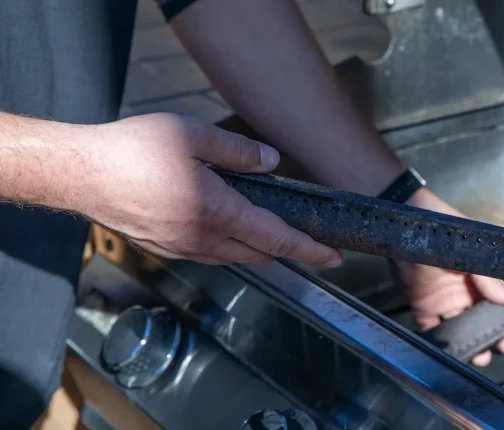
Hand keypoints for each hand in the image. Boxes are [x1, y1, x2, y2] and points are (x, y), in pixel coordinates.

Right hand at [72, 113, 341, 266]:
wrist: (79, 172)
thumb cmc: (133, 150)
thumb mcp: (193, 136)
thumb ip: (239, 152)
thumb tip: (272, 162)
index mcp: (217, 211)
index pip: (277, 238)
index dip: (310, 250)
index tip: (334, 258)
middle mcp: (202, 237)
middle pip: (260, 254)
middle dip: (289, 251)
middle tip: (311, 245)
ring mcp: (181, 247)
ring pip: (234, 257)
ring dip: (258, 249)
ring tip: (272, 233)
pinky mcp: (164, 248)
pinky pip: (209, 254)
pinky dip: (230, 247)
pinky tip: (228, 228)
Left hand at [393, 189, 503, 365]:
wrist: (405, 224)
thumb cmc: (442, 229)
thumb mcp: (473, 251)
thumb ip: (491, 277)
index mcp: (485, 275)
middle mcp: (469, 290)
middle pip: (490, 320)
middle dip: (503, 335)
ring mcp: (448, 300)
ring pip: (466, 329)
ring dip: (477, 343)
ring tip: (485, 353)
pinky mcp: (425, 306)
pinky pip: (436, 330)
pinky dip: (445, 343)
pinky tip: (456, 351)